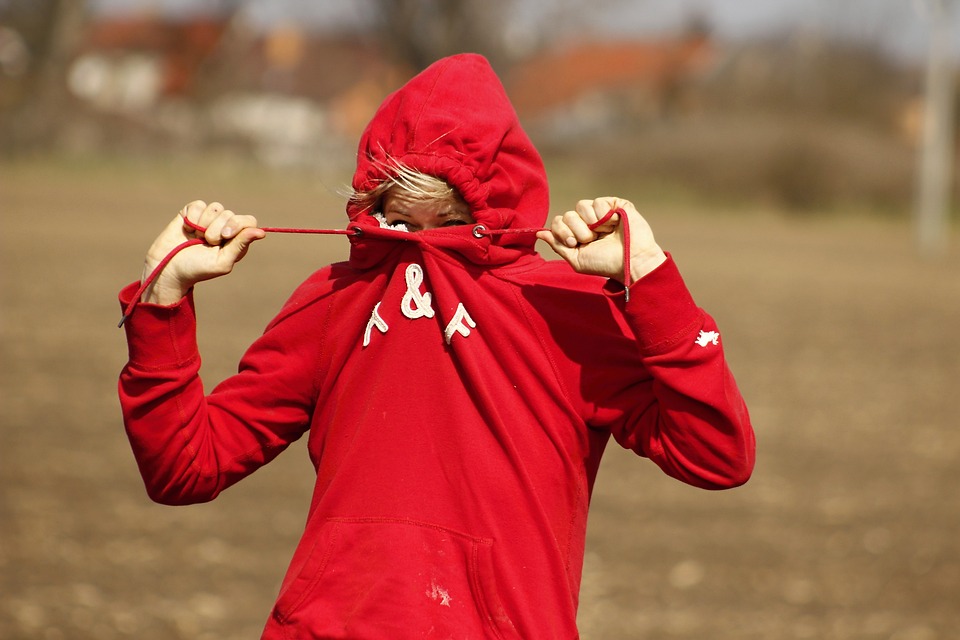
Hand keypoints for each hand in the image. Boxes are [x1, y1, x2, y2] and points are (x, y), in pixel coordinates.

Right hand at [140, 200, 265, 304]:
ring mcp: (208, 218)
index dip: (237, 225)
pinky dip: (192, 217)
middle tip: (206, 243)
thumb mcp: (222, 262)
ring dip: (204, 224)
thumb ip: (241, 245)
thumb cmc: (197, 269)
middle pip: (230, 214)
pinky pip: (199, 205)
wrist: (168, 268)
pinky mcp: (192, 212)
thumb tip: (262, 232)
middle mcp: (225, 226)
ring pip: (216, 207)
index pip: (248, 221)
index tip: (224, 236)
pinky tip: (187, 229)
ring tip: (196, 238)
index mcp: (236, 239)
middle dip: (216, 229)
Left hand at [537, 197, 665, 282]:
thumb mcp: (576, 259)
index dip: (562, 231)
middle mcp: (588, 221)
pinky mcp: (615, 204)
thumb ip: (557, 245)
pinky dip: (604, 216)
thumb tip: (538, 233)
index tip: (573, 243)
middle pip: (567, 214)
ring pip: (581, 205)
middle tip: (591, 240)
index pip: (558, 222)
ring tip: (604, 233)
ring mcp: (601, 212)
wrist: (630, 262)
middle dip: (577, 230)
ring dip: (591, 223)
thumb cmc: (605, 264)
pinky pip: (598, 202)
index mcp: (578, 233)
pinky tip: (614, 225)